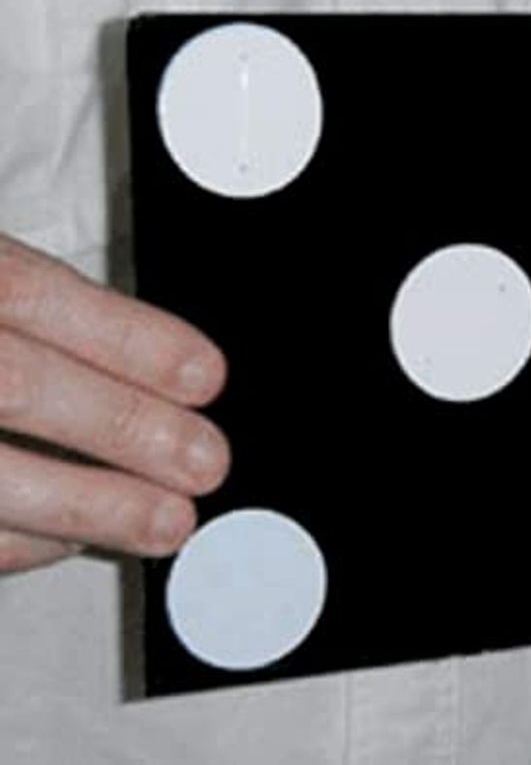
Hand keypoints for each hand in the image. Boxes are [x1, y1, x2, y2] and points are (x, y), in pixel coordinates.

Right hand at [0, 234, 230, 573]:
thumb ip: (40, 317)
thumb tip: (161, 376)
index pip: (30, 293)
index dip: (127, 339)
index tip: (205, 377)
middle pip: (13, 384)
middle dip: (123, 428)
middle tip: (205, 462)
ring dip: (88, 504)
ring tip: (168, 522)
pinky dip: (18, 543)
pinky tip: (72, 540)